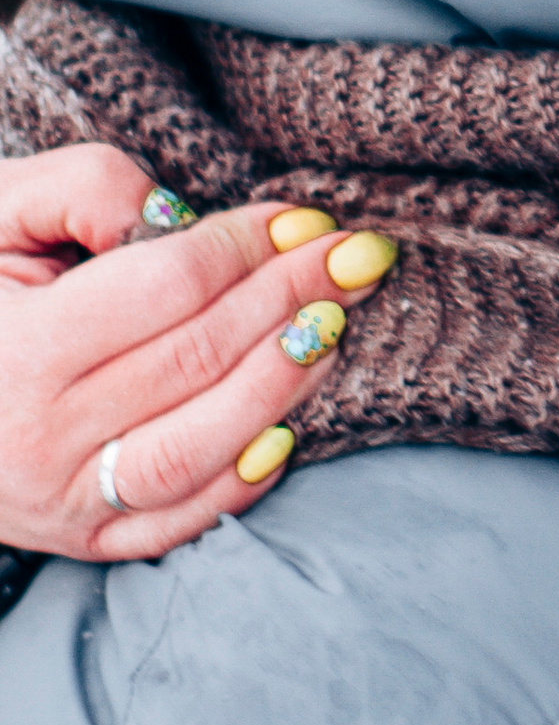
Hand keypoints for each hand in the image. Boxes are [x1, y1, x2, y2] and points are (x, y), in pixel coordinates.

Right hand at [0, 145, 397, 561]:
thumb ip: (82, 186)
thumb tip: (177, 217)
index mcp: (14, 348)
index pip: (166, 288)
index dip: (247, 247)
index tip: (304, 217)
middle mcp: (37, 435)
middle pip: (198, 360)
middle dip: (293, 299)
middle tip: (358, 256)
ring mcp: (59, 498)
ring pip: (201, 448)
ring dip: (286, 384)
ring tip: (334, 326)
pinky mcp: (80, 538)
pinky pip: (179, 521)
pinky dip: (244, 478)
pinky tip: (289, 422)